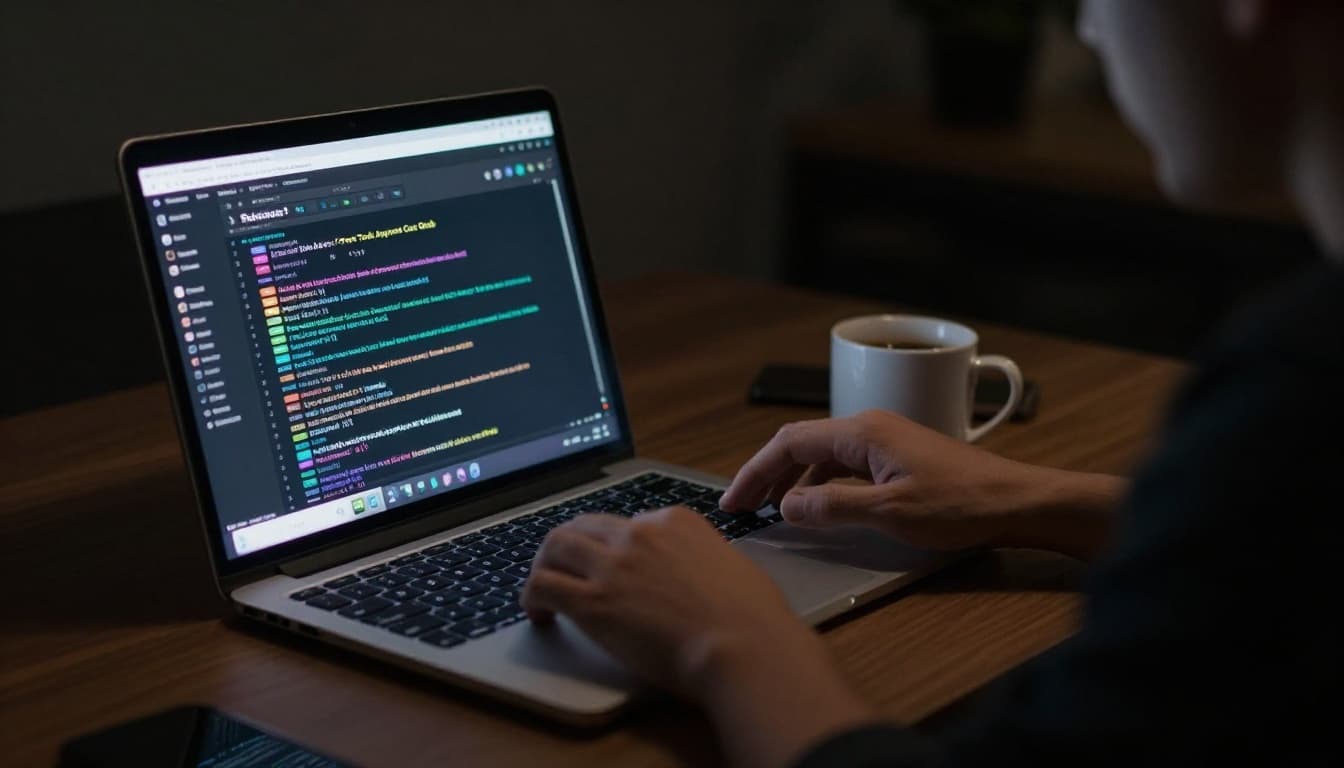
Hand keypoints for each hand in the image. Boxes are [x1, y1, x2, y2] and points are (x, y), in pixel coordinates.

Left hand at [522, 507, 876, 767]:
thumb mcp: (731, 565)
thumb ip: (702, 560)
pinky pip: (543, 585)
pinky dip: (532, 596)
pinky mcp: (593, 601)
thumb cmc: (751, 616)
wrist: (741, 643)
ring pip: (555, 546)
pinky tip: (540, 614)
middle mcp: (639, 533)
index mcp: (675, 520)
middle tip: (563, 569)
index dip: (614, 546)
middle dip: (569, 546)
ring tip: (542, 589)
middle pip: (585, 526)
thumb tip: (695, 575)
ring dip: (543, 565)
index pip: (628, 523)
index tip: (611, 567)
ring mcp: (613, 564)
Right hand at [720, 410, 1124, 560]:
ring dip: (792, 480)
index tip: (733, 502)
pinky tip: (818, 506)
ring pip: (822, 454)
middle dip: (767, 474)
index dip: (755, 472)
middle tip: (742, 507)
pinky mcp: (899, 456)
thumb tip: (787, 507)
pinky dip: (820, 483)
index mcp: (862, 432)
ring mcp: (885, 440)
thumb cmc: (962, 506)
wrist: (1019, 502)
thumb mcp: (890, 514)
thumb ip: (832, 508)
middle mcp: (870, 427)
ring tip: (772, 510)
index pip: (789, 442)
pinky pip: (844, 464)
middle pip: (800, 443)